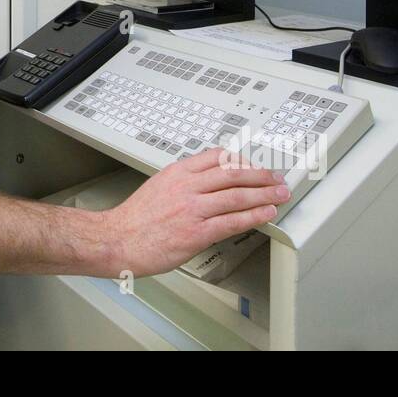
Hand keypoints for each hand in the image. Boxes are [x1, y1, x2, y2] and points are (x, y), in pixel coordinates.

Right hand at [102, 149, 287, 277]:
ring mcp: (192, 209)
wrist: (117, 240)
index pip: (217, 156)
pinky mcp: (196, 232)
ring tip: (280, 195)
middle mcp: (186, 186)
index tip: (256, 166)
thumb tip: (209, 183)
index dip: (243, 161)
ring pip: (237, 195)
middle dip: (261, 175)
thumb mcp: (158, 186)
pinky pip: (232, 221)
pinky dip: (253, 216)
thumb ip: (184, 182)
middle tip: (277, 179)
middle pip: (233, 173)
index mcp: (177, 173)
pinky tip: (265, 214)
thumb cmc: (135, 219)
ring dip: (264, 194)